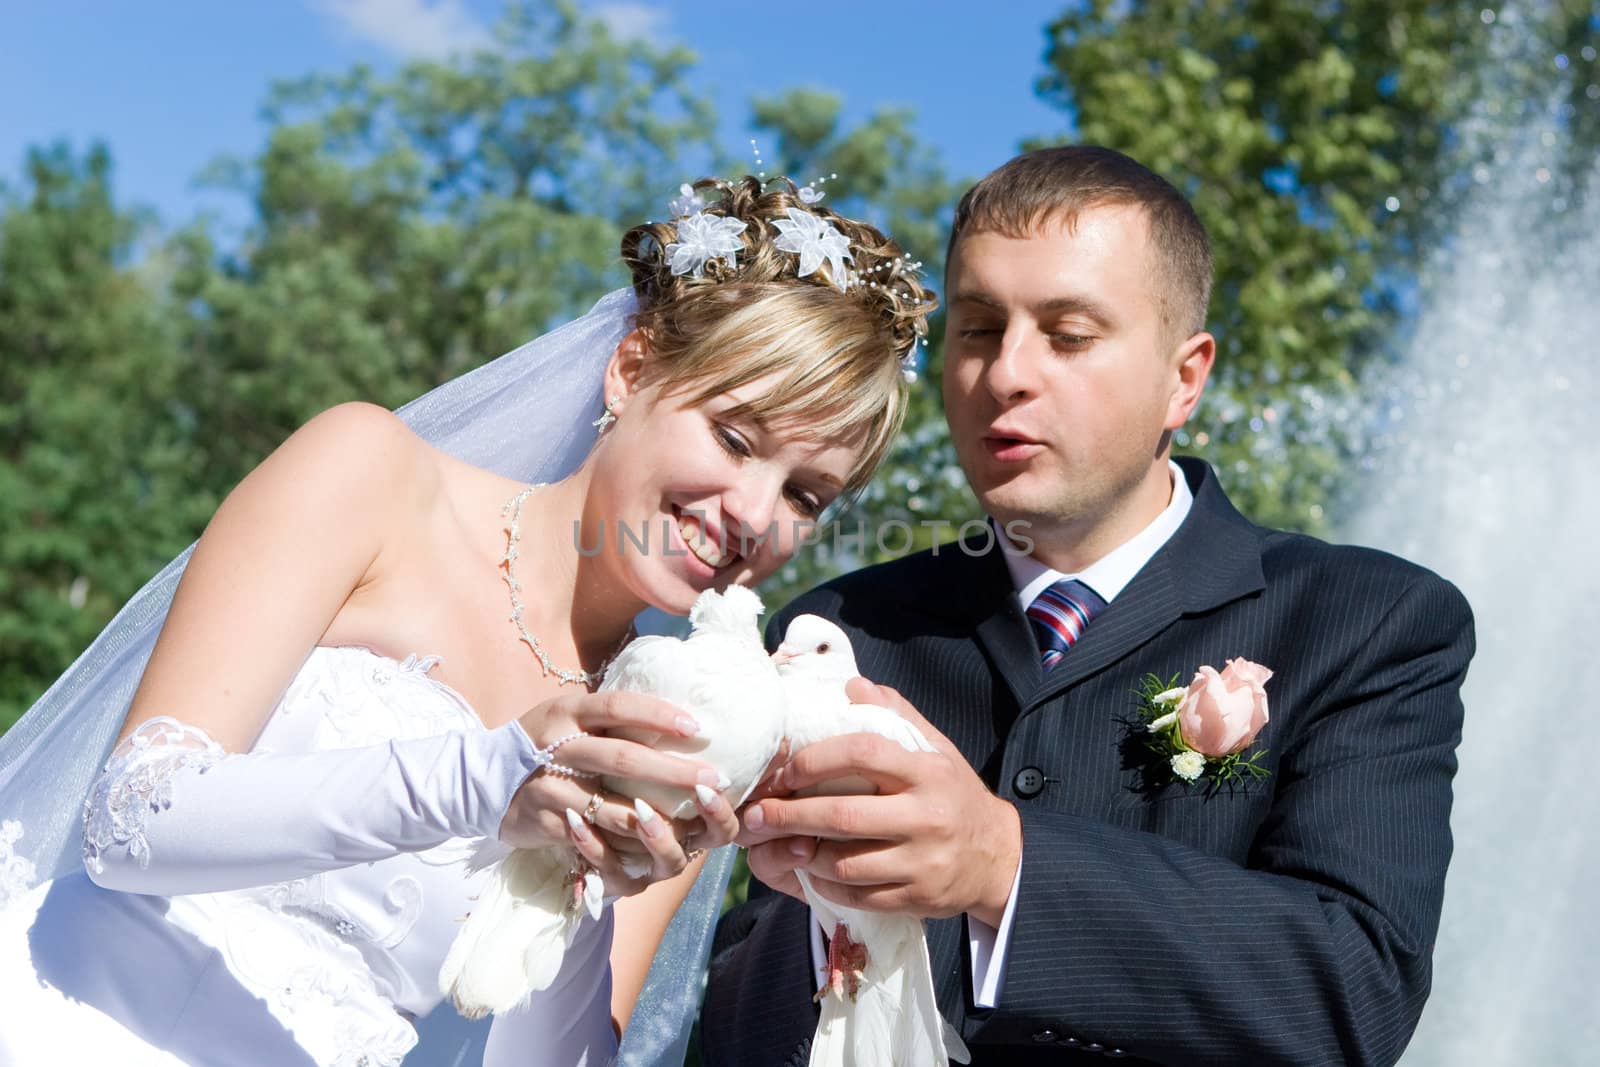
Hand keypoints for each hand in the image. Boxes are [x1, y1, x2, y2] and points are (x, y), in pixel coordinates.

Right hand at [500, 690, 725, 895]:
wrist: (482, 781)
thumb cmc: (542, 744)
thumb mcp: (567, 718)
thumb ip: (606, 718)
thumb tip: (671, 716)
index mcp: (567, 711)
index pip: (618, 706)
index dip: (658, 714)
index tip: (697, 727)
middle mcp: (556, 744)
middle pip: (622, 757)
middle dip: (672, 771)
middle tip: (712, 778)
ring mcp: (549, 785)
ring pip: (611, 806)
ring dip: (656, 818)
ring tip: (694, 821)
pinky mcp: (545, 821)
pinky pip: (593, 839)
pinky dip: (625, 845)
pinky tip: (655, 848)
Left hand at [742, 678, 1021, 924]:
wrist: (997, 857)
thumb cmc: (954, 794)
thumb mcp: (936, 749)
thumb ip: (896, 716)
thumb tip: (853, 685)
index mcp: (927, 771)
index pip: (863, 753)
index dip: (815, 760)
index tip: (786, 770)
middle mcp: (926, 816)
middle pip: (843, 816)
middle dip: (790, 815)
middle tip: (755, 815)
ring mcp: (922, 861)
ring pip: (846, 862)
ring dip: (803, 853)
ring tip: (777, 843)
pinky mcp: (917, 897)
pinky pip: (859, 895)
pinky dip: (827, 884)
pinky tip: (810, 871)